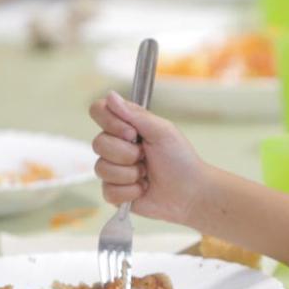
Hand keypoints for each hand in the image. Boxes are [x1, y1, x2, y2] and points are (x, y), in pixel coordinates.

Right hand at [90, 92, 208, 224]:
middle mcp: (116, 146)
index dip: (110, 122)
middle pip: (98, 143)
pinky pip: (108, 190)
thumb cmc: (180, 159)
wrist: (190, 192)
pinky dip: (130, 191)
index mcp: (126, 126)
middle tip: (146, 156)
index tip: (132, 133)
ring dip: (130, 174)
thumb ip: (135, 114)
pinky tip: (143, 188)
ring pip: (101, 168)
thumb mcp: (162, 131)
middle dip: (127, 153)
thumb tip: (110, 95)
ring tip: (147, 174)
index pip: (99, 111)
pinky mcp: (115, 192)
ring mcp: (114, 169)